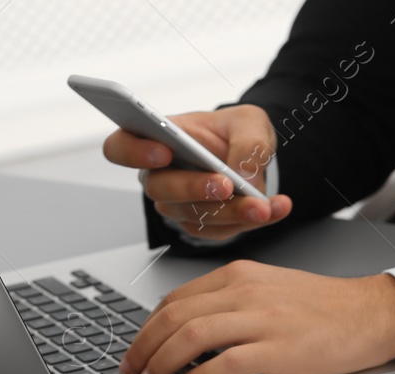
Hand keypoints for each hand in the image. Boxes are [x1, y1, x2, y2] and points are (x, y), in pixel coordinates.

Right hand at [102, 105, 292, 241]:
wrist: (253, 157)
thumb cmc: (235, 132)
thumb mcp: (249, 122)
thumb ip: (247, 141)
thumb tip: (244, 174)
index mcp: (154, 139)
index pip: (120, 148)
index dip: (134, 152)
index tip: (163, 151)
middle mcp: (159, 176)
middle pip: (161, 190)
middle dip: (194, 188)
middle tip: (225, 185)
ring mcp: (179, 204)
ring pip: (195, 215)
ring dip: (231, 212)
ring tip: (262, 205)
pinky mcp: (203, 225)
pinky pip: (223, 230)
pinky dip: (252, 221)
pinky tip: (274, 209)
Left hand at [118, 263, 394, 373]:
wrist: (372, 314)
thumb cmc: (328, 308)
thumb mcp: (272, 289)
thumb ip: (233, 301)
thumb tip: (193, 326)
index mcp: (241, 276)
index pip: (176, 299)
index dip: (148, 327)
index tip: (139, 348)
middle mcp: (246, 292)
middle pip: (175, 316)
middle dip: (144, 346)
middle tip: (133, 370)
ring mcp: (262, 320)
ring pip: (192, 336)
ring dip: (163, 361)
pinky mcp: (279, 349)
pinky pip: (225, 363)